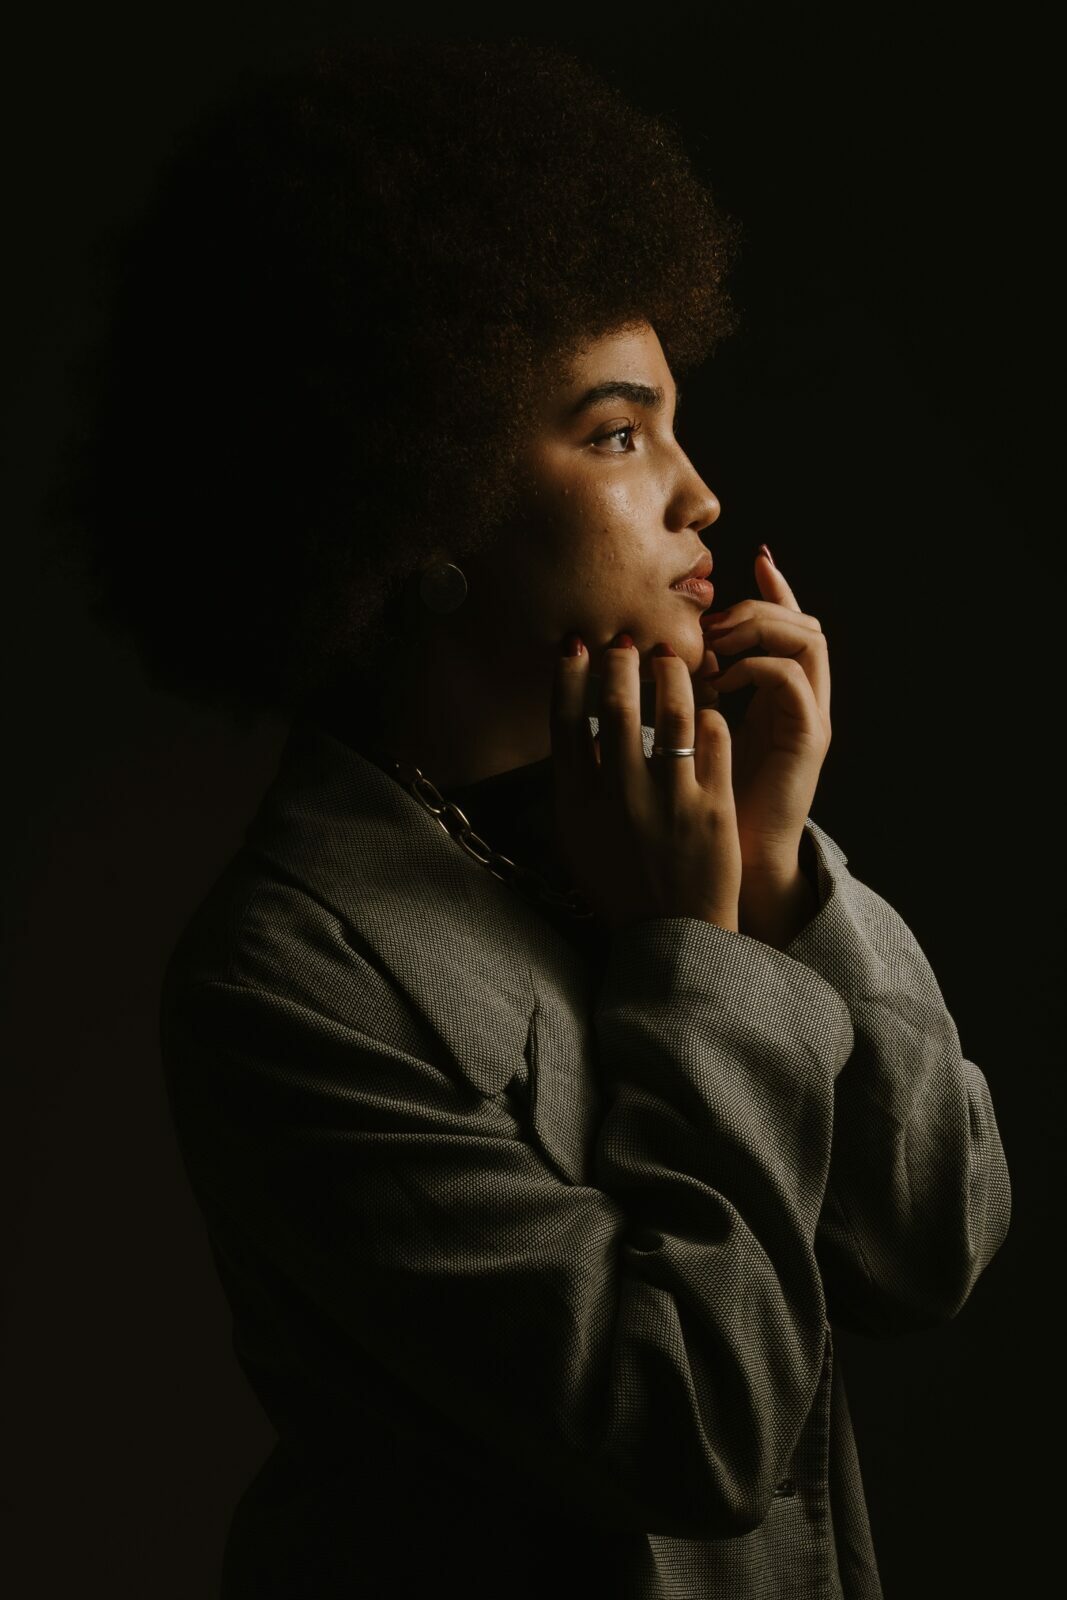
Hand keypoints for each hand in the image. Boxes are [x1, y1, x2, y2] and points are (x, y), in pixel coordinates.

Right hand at [550, 633, 742, 934]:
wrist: (672, 933)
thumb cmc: (620, 881)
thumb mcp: (578, 836)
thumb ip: (573, 781)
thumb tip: (578, 723)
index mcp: (579, 803)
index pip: (566, 722)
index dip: (569, 676)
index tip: (577, 646)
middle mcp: (621, 796)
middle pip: (619, 706)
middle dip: (623, 660)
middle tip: (629, 639)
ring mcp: (670, 802)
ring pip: (675, 713)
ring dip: (672, 675)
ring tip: (671, 659)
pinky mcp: (714, 809)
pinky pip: (715, 740)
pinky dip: (709, 714)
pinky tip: (706, 705)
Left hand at [694, 549, 830, 881]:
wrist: (732, 866)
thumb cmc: (705, 807)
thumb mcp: (695, 734)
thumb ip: (695, 692)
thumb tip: (665, 652)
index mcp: (780, 698)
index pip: (787, 627)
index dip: (772, 589)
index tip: (747, 558)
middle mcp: (804, 703)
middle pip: (805, 623)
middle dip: (760, 606)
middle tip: (715, 616)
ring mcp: (811, 719)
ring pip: (808, 640)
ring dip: (759, 628)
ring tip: (716, 642)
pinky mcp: (806, 739)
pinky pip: (791, 679)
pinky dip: (756, 666)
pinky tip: (722, 680)